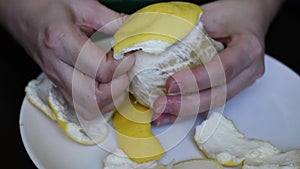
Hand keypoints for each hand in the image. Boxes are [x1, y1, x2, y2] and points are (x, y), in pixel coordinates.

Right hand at [0, 0, 134, 119]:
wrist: (25, 14)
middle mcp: (57, 67)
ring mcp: (57, 80)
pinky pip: (83, 109)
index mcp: (62, 42)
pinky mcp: (60, 86)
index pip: (100, 70)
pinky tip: (108, 88)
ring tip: (118, 81)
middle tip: (124, 71)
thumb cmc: (49, 8)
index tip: (128, 54)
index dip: (122, 65)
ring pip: (88, 110)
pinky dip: (101, 104)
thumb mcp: (84, 5)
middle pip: (93, 99)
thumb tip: (133, 35)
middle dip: (117, 89)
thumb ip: (113, 21)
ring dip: (110, 100)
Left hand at [152, 0, 283, 124]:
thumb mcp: (209, 15)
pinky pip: (211, 101)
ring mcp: (243, 81)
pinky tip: (172, 114)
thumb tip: (156, 51)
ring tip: (162, 114)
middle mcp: (249, 69)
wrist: (248, 17)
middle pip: (219, 94)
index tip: (171, 84)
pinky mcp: (233, 87)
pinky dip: (190, 109)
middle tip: (161, 104)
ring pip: (215, 103)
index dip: (196, 80)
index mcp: (248, 47)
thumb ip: (188, 33)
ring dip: (185, 112)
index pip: (222, 69)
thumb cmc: (232, 14)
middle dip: (187, 104)